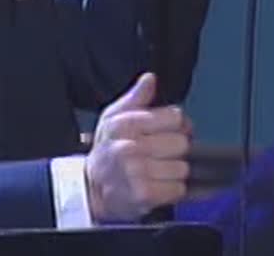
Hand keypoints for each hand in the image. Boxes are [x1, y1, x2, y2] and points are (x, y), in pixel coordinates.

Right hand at [84, 73, 192, 221]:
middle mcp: (130, 146)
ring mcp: (137, 172)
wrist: (91, 187)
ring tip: (157, 170)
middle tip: (162, 153)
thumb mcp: (114, 117)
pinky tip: (158, 185)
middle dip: (175, 149)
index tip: (171, 130)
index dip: (179, 124)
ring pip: (182, 167)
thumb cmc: (107, 149)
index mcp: (126, 123)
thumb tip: (150, 78)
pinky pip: (178, 189)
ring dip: (174, 171)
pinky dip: (172, 190)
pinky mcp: (143, 195)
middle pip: (181, 143)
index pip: (175, 117)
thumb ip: (136, 97)